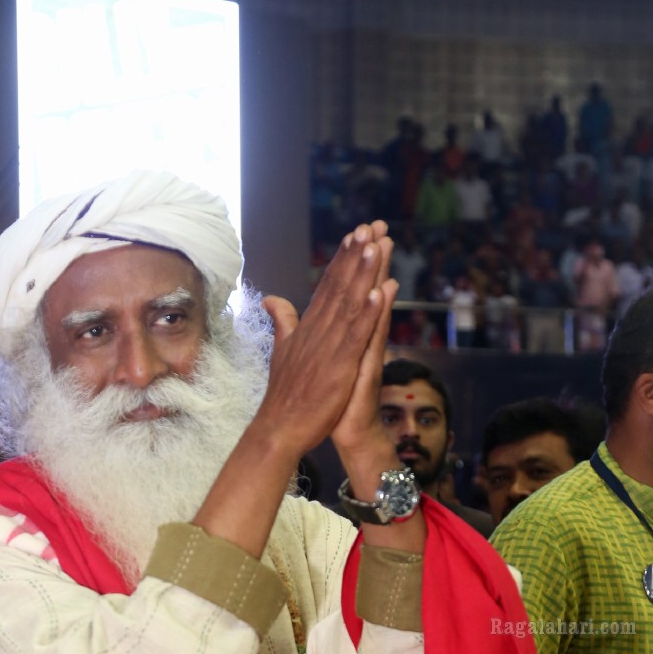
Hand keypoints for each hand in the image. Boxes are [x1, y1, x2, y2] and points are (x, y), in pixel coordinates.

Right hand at [253, 222, 390, 461]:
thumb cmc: (285, 394)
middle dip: (356, 255)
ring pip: (350, 304)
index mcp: (309, 328)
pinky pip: (357, 335)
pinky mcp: (340, 366)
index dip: (343, 260)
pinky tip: (381, 291)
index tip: (356, 235)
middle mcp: (319, 331)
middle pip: (340, 286)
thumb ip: (283, 322)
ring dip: (364, 274)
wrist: (280, 428)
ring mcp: (329, 347)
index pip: (328, 287)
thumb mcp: (284, 350)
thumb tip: (271, 298)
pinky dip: (369, 313)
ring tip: (376, 245)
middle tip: (371, 225)